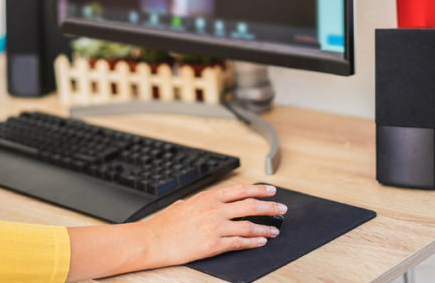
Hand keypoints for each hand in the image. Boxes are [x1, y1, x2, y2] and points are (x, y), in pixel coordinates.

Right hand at [66, 184, 286, 280]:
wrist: (153, 240)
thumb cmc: (164, 224)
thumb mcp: (183, 204)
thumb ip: (199, 203)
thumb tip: (206, 203)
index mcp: (207, 197)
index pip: (240, 190)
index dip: (259, 190)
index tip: (271, 190)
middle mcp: (214, 210)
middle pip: (249, 206)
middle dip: (269, 207)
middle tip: (282, 208)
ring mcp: (215, 227)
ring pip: (248, 225)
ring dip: (265, 227)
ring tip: (276, 229)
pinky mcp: (214, 244)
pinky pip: (239, 243)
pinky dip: (254, 242)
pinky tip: (262, 242)